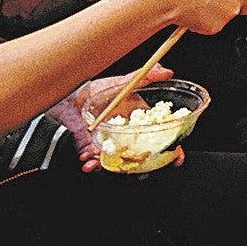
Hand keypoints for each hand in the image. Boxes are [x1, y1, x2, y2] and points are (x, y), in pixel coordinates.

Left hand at [59, 67, 184, 169]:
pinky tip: (87, 160)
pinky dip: (92, 163)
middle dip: (142, 169)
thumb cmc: (98, 89)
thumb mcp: (123, 82)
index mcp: (138, 122)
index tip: (177, 158)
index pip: (160, 139)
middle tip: (141, 174)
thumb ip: (146, 76)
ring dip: (111, 167)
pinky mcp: (93, 149)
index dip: (172, 150)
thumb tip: (167, 72)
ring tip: (99, 163)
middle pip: (142, 157)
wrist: (70, 96)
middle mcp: (126, 137)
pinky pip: (96, 161)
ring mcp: (110, 145)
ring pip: (118, 163)